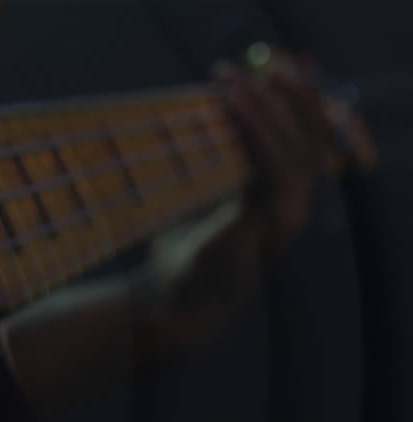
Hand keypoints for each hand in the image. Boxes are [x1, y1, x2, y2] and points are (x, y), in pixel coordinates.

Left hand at [145, 50, 331, 347]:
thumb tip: (200, 115)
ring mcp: (286, 217)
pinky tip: (232, 107)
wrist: (169, 303)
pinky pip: (273, 166)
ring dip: (265, 106)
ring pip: (295, 147)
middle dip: (291, 93)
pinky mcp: (269, 224)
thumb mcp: (196, 200)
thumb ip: (210, 165)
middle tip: (264, 60)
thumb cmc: (177, 256)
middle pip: (311, 137)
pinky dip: (255, 130)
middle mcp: (292, 208)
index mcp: (280, 201)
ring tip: (235, 79)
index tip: (275, 65)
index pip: (303, 140)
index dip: (297, 101)